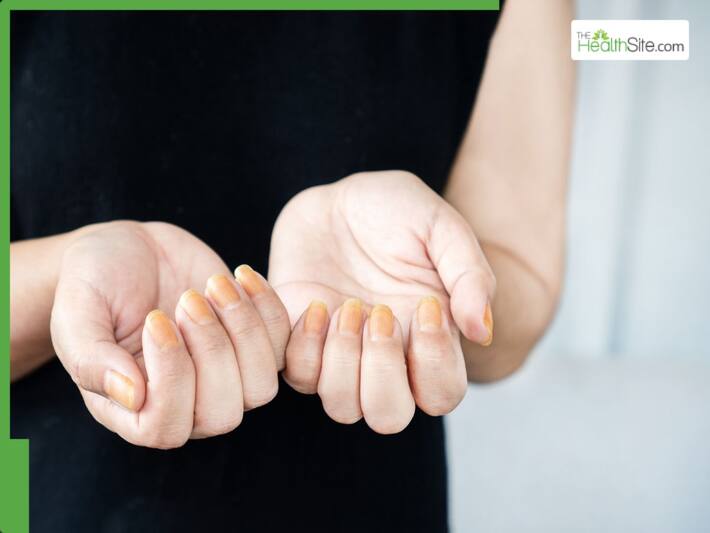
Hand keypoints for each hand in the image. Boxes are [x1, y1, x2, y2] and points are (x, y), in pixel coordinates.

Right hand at [50, 221, 289, 447]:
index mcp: (134, 410)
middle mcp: (185, 404)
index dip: (171, 377)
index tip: (156, 320)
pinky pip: (283, 344)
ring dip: (245, 331)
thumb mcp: (77, 314)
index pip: (165, 427)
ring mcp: (225, 377)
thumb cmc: (93, 284)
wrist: (128, 250)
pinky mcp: (253, 345)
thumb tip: (132, 398)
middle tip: (187, 299)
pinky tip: (240, 274)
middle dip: (212, 351)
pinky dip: (268, 308)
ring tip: (214, 284)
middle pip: (223, 414)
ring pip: (262, 386)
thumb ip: (91, 360)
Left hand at [270, 171, 495, 433]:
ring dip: (342, 359)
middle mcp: (386, 358)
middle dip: (381, 372)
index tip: (426, 306)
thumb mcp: (442, 228)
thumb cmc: (398, 212)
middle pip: (388, 415)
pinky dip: (304, 345)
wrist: (339, 198)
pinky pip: (296, 374)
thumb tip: (482, 331)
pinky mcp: (301, 340)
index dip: (435, 364)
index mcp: (430, 339)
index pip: (442, 393)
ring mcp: (340, 354)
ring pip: (341, 405)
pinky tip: (317, 302)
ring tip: (346, 305)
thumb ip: (469, 276)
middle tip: (379, 313)